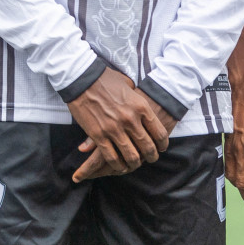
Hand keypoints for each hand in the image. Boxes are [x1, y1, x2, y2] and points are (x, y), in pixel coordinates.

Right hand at [65, 67, 171, 181]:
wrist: (81, 78)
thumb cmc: (104, 78)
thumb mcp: (127, 84)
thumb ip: (136, 95)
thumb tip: (139, 99)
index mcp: (141, 106)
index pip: (159, 133)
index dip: (163, 144)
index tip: (161, 147)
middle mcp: (130, 119)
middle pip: (148, 147)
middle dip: (151, 156)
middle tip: (151, 158)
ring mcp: (114, 128)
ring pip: (131, 156)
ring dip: (135, 163)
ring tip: (135, 164)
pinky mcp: (98, 135)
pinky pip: (112, 157)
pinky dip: (118, 165)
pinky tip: (120, 166)